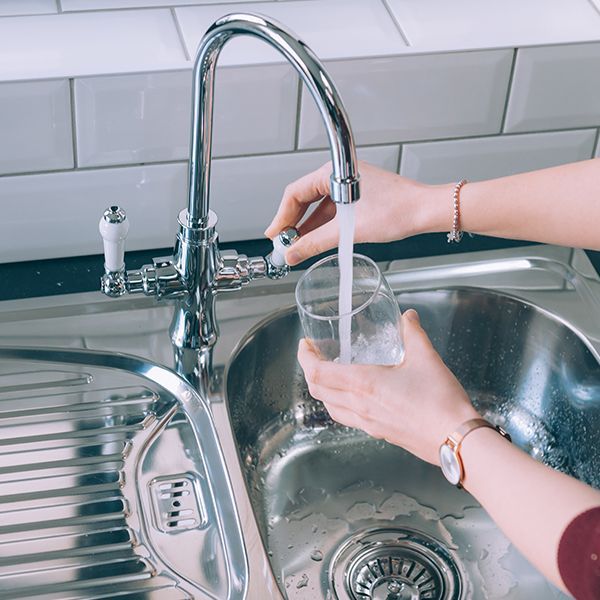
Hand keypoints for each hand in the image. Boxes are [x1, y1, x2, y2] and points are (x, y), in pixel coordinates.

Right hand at [265, 161, 445, 265]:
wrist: (426, 211)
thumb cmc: (398, 210)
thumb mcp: (349, 230)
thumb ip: (316, 243)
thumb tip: (293, 253)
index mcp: (333, 172)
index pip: (295, 193)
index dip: (281, 217)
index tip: (274, 235)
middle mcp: (339, 175)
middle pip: (303, 199)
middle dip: (292, 223)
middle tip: (283, 243)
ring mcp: (349, 186)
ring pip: (317, 206)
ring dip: (307, 226)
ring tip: (298, 246)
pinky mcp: (358, 196)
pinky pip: (331, 210)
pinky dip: (322, 225)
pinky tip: (317, 240)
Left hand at [297, 309, 479, 464]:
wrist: (456, 438)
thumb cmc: (440, 402)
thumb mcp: (425, 357)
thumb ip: (413, 332)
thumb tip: (408, 317)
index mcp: (363, 384)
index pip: (317, 372)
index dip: (305, 358)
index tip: (305, 345)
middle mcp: (359, 405)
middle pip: (318, 391)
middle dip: (310, 371)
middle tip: (314, 356)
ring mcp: (368, 422)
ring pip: (331, 407)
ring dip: (323, 390)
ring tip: (330, 375)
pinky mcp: (379, 432)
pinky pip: (348, 418)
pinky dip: (341, 404)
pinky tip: (355, 397)